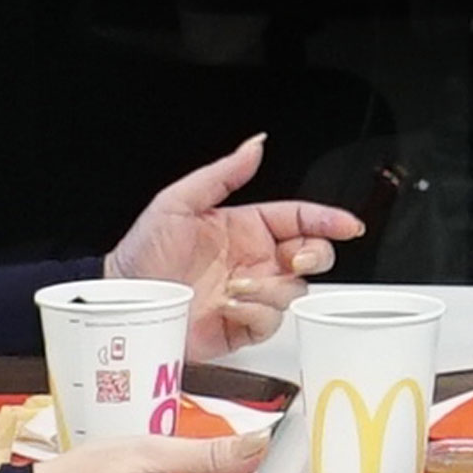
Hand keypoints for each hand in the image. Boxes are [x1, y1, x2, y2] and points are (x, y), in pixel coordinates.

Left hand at [109, 138, 366, 358]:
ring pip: (294, 291)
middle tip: (296, 258)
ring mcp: (251, 295)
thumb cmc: (142, 252)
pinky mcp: (243, 327)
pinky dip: (255, 314)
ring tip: (234, 286)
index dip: (328, 220)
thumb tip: (255, 145)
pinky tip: (228, 306)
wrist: (124, 301)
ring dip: (270, 288)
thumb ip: (222, 174)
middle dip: (315, 255)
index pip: (299, 219)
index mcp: (246, 228)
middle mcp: (255, 261)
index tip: (348, 225)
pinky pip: (270, 321)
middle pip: (312, 256)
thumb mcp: (178, 202)